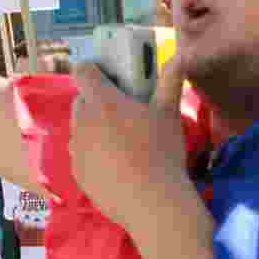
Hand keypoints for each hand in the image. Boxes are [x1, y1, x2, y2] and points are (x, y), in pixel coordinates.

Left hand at [69, 52, 189, 229]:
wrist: (152, 203)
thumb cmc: (162, 150)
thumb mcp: (169, 112)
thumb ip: (171, 79)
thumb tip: (182, 55)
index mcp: (102, 101)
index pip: (83, 71)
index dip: (93, 70)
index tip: (109, 77)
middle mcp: (82, 121)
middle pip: (80, 99)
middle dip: (95, 100)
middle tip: (120, 111)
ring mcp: (76, 148)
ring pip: (78, 128)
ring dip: (92, 127)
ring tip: (119, 141)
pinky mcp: (77, 173)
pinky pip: (80, 154)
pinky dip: (91, 153)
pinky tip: (114, 165)